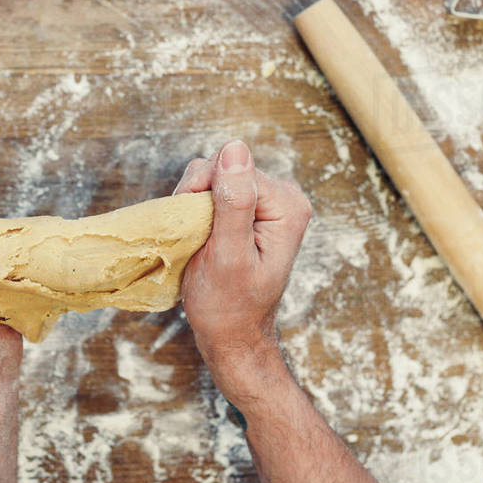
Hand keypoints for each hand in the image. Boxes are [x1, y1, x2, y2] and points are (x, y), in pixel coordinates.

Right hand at [174, 140, 311, 408]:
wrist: (232, 335)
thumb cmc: (228, 304)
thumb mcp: (228, 254)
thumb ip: (234, 202)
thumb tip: (235, 147)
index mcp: (287, 205)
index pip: (232, 167)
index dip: (202, 192)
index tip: (195, 229)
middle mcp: (284, 197)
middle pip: (223, 167)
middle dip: (198, 196)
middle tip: (196, 238)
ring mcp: (268, 202)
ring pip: (214, 175)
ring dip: (194, 203)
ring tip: (198, 240)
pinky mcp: (251, 209)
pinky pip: (215, 189)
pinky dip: (198, 208)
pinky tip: (201, 236)